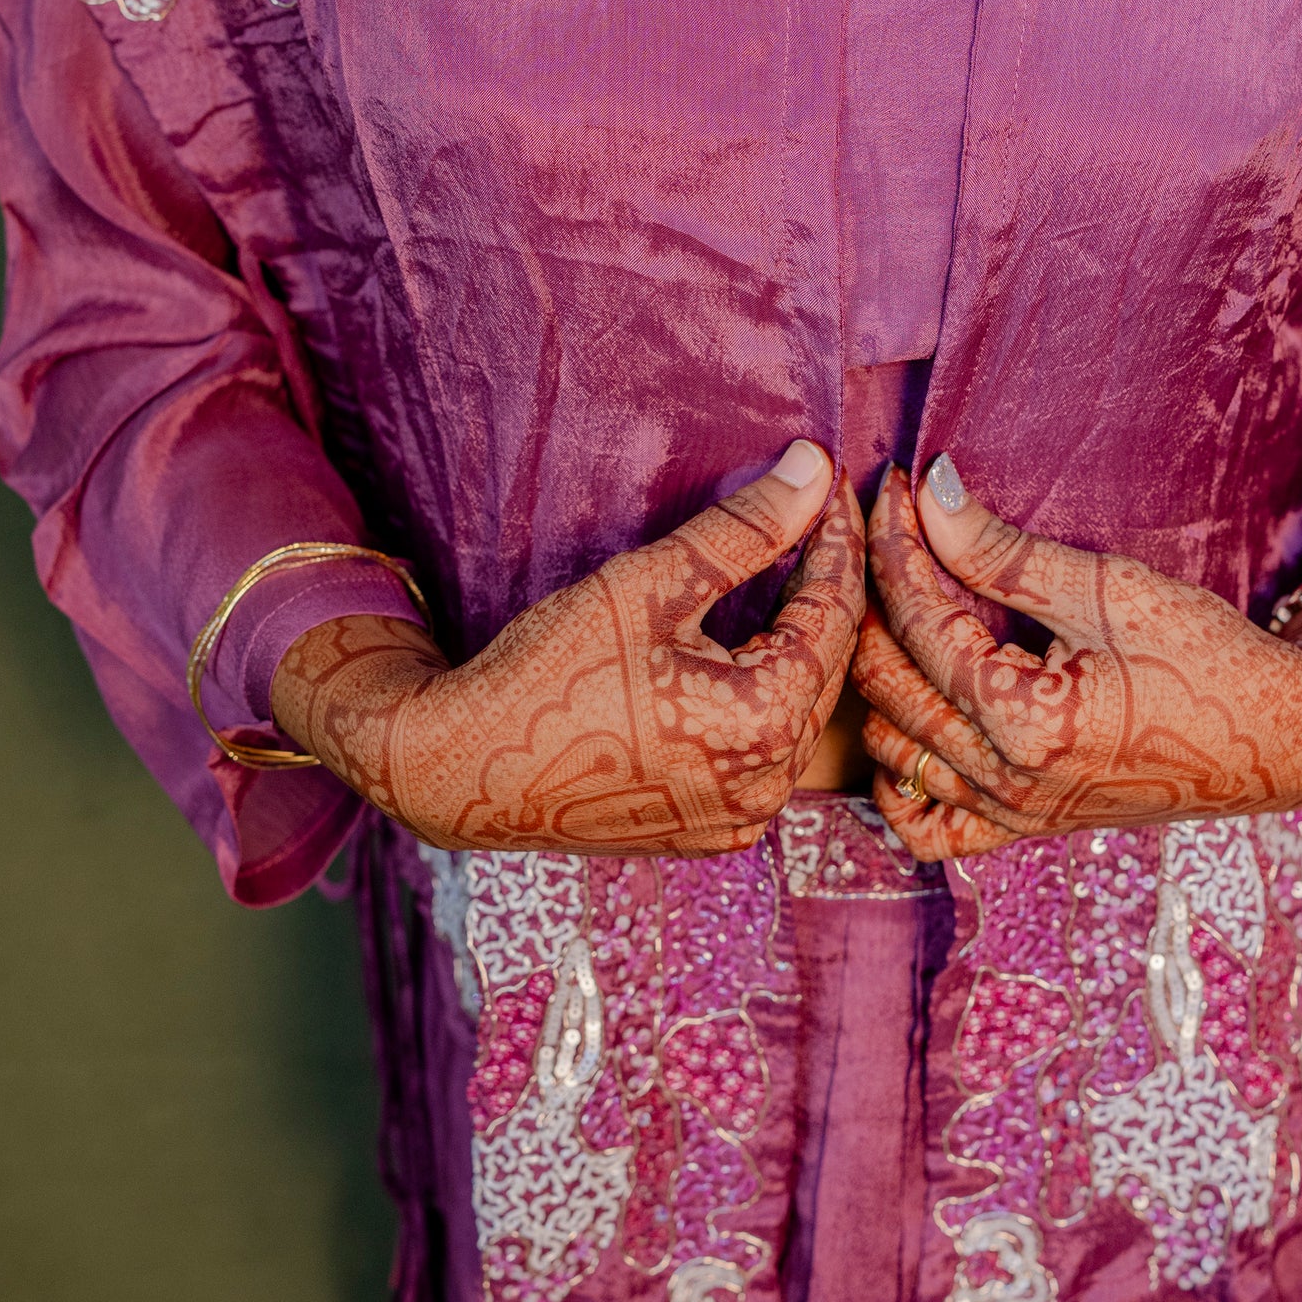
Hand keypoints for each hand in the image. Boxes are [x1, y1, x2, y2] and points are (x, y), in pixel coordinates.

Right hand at [270, 442, 864, 855]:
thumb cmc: (548, 673)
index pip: (833, 609)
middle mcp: (771, 784)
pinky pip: (766, 754)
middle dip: (822, 587)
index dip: (836, 539)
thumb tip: (813, 470)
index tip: (834, 483)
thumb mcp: (652, 584)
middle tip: (816, 519)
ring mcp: (742, 817)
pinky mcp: (712, 831)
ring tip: (786, 574)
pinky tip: (746, 651)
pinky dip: (766, 698)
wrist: (465, 768)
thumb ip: (744, 528)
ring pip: (800, 711)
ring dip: (797, 644)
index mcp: (767, 719)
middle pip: (825, 663)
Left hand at [853, 460, 1301, 859]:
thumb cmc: (1205, 657)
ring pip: (889, 751)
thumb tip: (927, 492)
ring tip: (889, 612)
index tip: (890, 489)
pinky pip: (928, 827)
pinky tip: (910, 723)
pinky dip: (899, 780)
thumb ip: (1002, 549)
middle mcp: (1005, 780)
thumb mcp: (1104, 587)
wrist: (1273, 738)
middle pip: (887, 683)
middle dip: (870, 599)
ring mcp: (1010, 814)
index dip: (896, 545)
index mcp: (1025, 719)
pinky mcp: (1023, 829)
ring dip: (874, 679)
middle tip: (880, 537)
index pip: (921, 620)